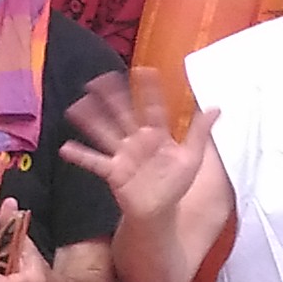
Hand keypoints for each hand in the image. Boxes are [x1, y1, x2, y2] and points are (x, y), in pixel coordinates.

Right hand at [61, 66, 211, 225]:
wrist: (160, 210)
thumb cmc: (175, 182)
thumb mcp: (192, 156)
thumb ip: (200, 131)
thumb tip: (217, 107)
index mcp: (156, 134)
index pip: (152, 108)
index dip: (148, 90)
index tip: (144, 71)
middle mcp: (137, 140)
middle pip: (122, 114)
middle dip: (112, 97)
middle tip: (99, 78)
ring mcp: (123, 155)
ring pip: (105, 132)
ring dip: (91, 120)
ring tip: (77, 106)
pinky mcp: (113, 172)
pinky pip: (95, 162)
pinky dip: (81, 156)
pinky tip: (65, 148)